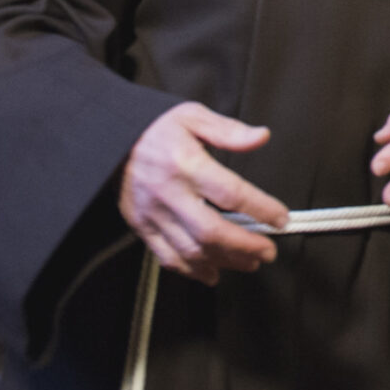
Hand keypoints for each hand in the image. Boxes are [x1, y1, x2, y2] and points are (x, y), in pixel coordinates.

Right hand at [120, 103, 287, 284]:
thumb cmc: (156, 127)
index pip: (230, 193)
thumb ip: (229, 131)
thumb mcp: (194, 117)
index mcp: (186, 163)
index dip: (260, 208)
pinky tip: (213, 272)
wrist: (110, 138)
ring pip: (192, 250)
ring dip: (225, 261)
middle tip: (269, 250)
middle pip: (211, 231)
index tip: (280, 218)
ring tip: (250, 261)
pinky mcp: (142, 226)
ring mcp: (153, 214)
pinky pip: (168, 257)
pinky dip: (192, 270)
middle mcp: (169, 193)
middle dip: (246, 246)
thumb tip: (261, 136)